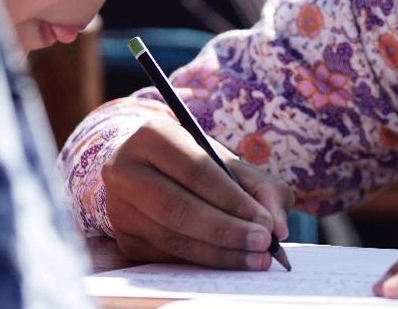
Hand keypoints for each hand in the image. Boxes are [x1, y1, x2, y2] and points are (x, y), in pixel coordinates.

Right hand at [102, 117, 293, 268]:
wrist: (151, 172)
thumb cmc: (198, 164)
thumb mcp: (229, 162)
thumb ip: (260, 187)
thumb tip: (277, 226)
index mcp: (153, 136)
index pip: (196, 170)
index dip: (232, 199)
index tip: (265, 222)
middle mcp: (126, 169)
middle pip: (179, 208)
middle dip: (227, 230)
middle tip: (264, 244)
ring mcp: (120, 207)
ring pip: (172, 238)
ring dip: (218, 253)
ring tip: (255, 258)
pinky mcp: (125, 238)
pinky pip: (166, 257)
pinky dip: (202, 261)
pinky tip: (230, 262)